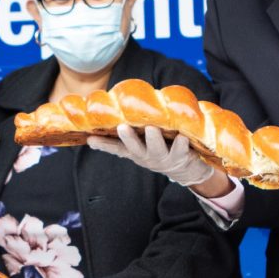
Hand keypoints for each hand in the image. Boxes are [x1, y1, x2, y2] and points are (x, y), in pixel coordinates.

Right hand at [86, 124, 218, 190]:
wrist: (188, 171)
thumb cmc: (165, 148)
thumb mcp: (147, 141)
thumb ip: (137, 129)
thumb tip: (122, 106)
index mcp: (136, 151)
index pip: (116, 148)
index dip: (103, 144)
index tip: (90, 139)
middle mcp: (146, 156)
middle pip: (134, 148)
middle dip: (128, 138)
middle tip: (122, 127)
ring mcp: (163, 159)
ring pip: (156, 149)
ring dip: (153, 139)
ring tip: (152, 128)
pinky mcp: (180, 158)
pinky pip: (180, 151)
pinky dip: (180, 144)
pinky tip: (182, 137)